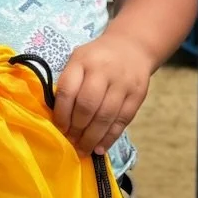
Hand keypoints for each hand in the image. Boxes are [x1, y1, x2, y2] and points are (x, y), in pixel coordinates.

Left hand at [54, 28, 153, 155]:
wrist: (132, 47)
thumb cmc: (97, 58)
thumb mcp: (78, 60)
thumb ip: (69, 83)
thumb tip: (60, 119)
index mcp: (82, 60)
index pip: (67, 91)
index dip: (61, 114)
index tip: (59, 129)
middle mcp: (103, 70)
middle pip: (87, 106)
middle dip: (77, 129)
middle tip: (71, 143)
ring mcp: (122, 83)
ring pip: (106, 116)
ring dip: (92, 137)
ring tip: (83, 150)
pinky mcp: (137, 94)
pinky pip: (122, 120)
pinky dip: (110, 137)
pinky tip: (99, 148)